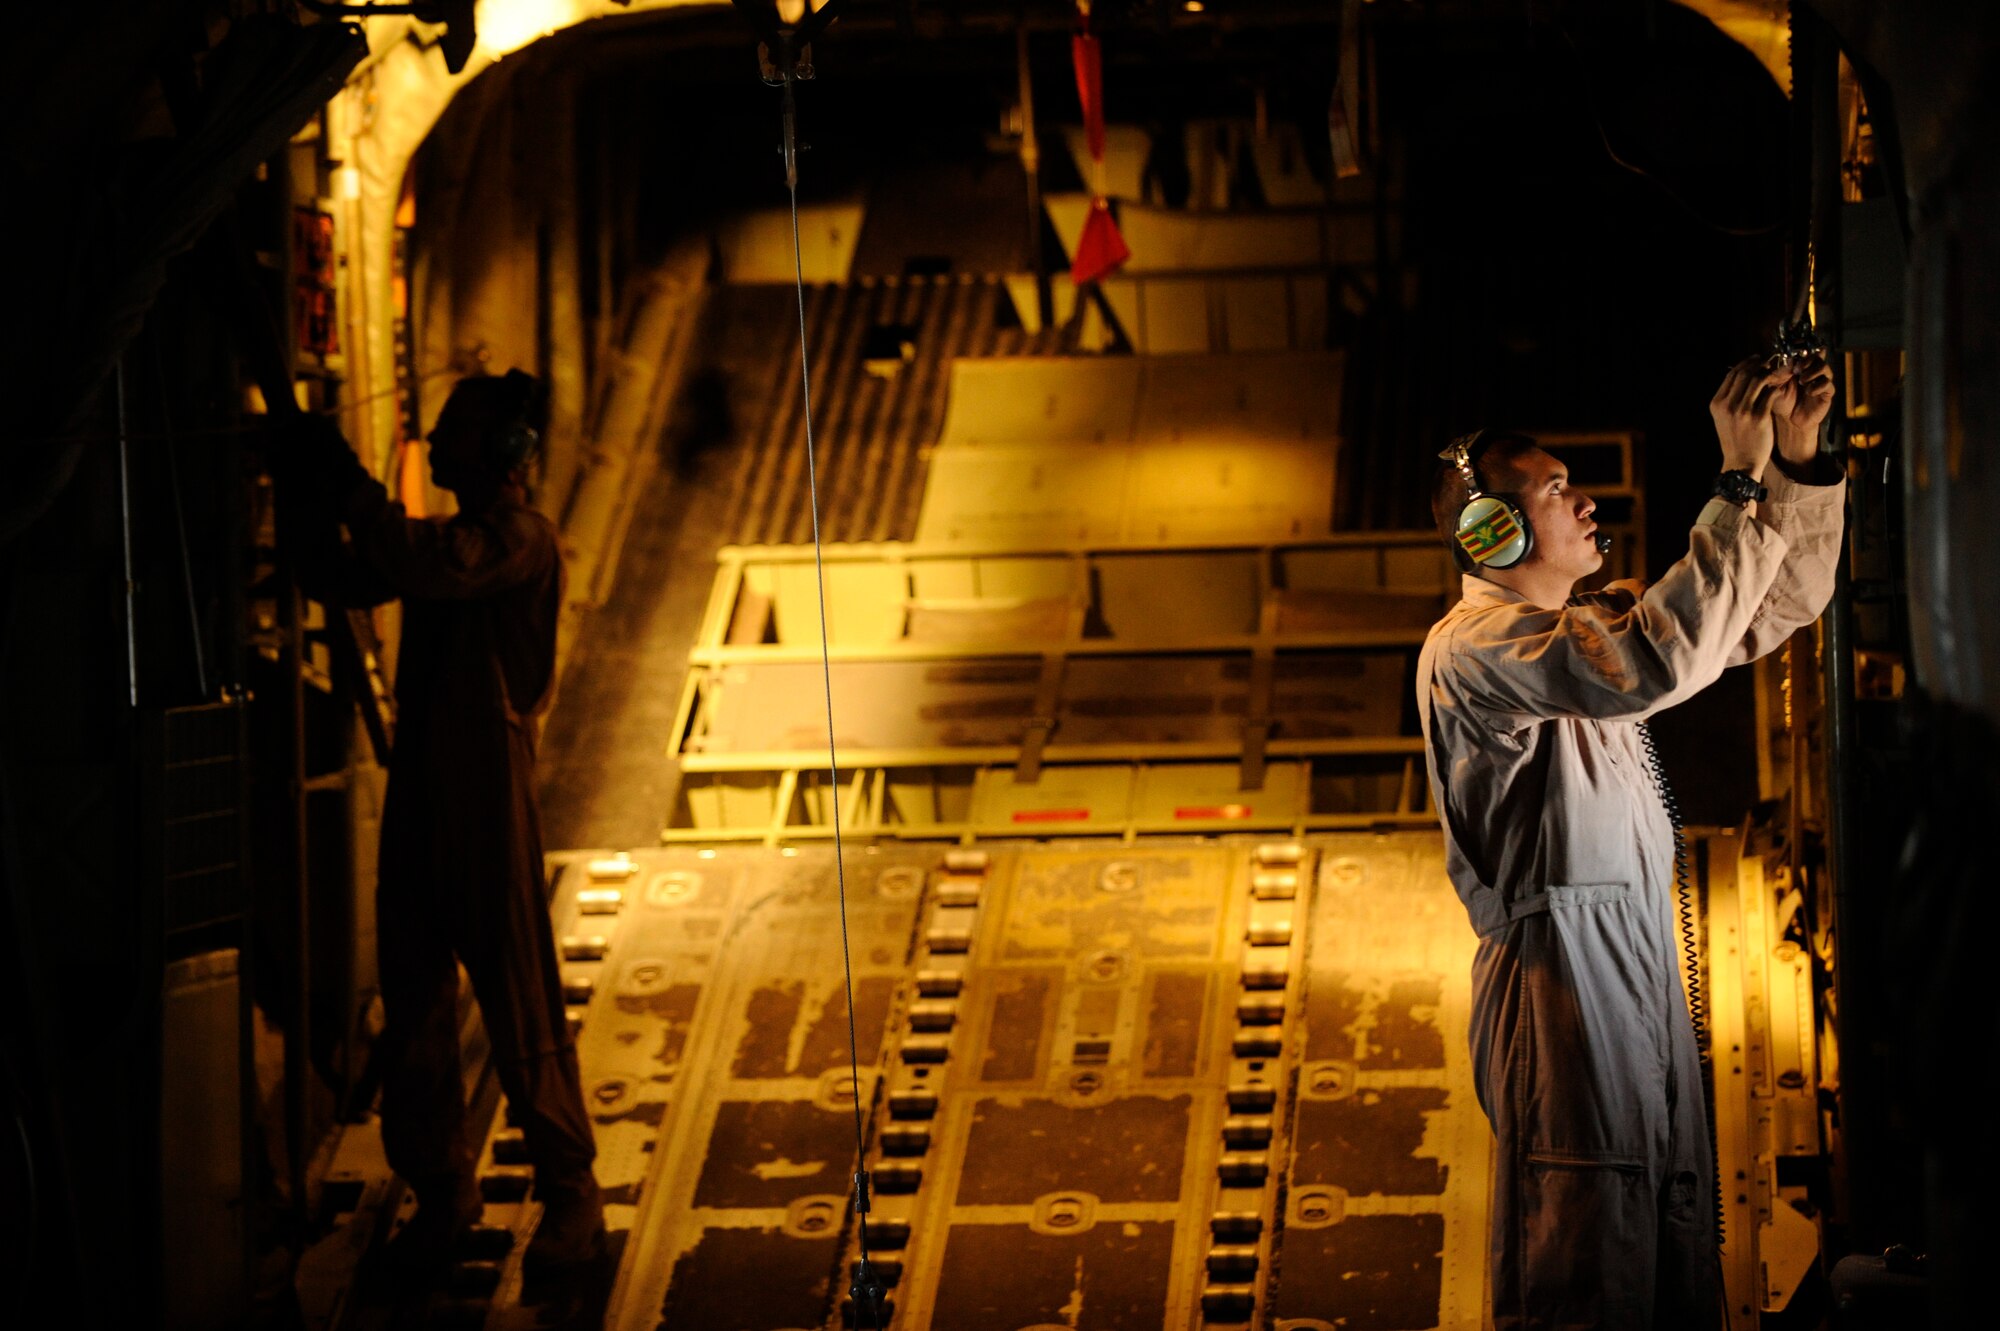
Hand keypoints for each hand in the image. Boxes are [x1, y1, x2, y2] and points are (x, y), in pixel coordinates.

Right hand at [1709, 355, 1788, 478]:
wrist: (1741, 462)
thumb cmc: (1734, 440)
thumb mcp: (1723, 418)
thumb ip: (1729, 399)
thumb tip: (1743, 377)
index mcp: (1717, 403)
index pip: (1731, 374)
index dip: (1745, 363)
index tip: (1756, 360)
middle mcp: (1728, 405)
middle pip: (1744, 374)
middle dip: (1758, 365)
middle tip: (1768, 363)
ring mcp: (1743, 411)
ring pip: (1758, 380)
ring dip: (1769, 374)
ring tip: (1775, 374)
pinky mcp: (1759, 417)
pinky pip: (1770, 393)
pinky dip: (1776, 388)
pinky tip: (1780, 389)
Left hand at [1771, 352, 1834, 464]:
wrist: (1788, 421)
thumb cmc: (1780, 402)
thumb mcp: (1775, 386)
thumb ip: (1779, 373)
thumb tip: (1789, 359)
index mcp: (1799, 368)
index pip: (1805, 353)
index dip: (1801, 354)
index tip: (1792, 362)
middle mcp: (1812, 372)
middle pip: (1817, 356)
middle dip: (1807, 361)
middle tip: (1797, 370)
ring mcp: (1820, 382)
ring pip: (1825, 367)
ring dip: (1812, 372)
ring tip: (1802, 381)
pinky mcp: (1826, 393)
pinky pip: (1828, 384)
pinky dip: (1818, 386)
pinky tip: (1809, 392)